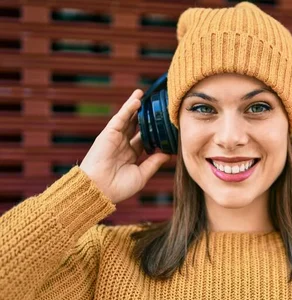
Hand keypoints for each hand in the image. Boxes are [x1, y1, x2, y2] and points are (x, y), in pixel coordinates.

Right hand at [79, 89, 170, 203]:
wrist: (99, 189)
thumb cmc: (119, 187)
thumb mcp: (142, 175)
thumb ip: (154, 163)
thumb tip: (168, 153)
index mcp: (131, 155)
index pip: (145, 139)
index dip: (154, 131)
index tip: (166, 124)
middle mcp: (123, 145)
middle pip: (136, 126)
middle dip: (144, 115)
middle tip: (154, 104)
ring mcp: (115, 138)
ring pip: (128, 119)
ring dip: (135, 106)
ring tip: (143, 93)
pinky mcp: (108, 134)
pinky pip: (120, 119)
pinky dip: (128, 109)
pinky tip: (137, 100)